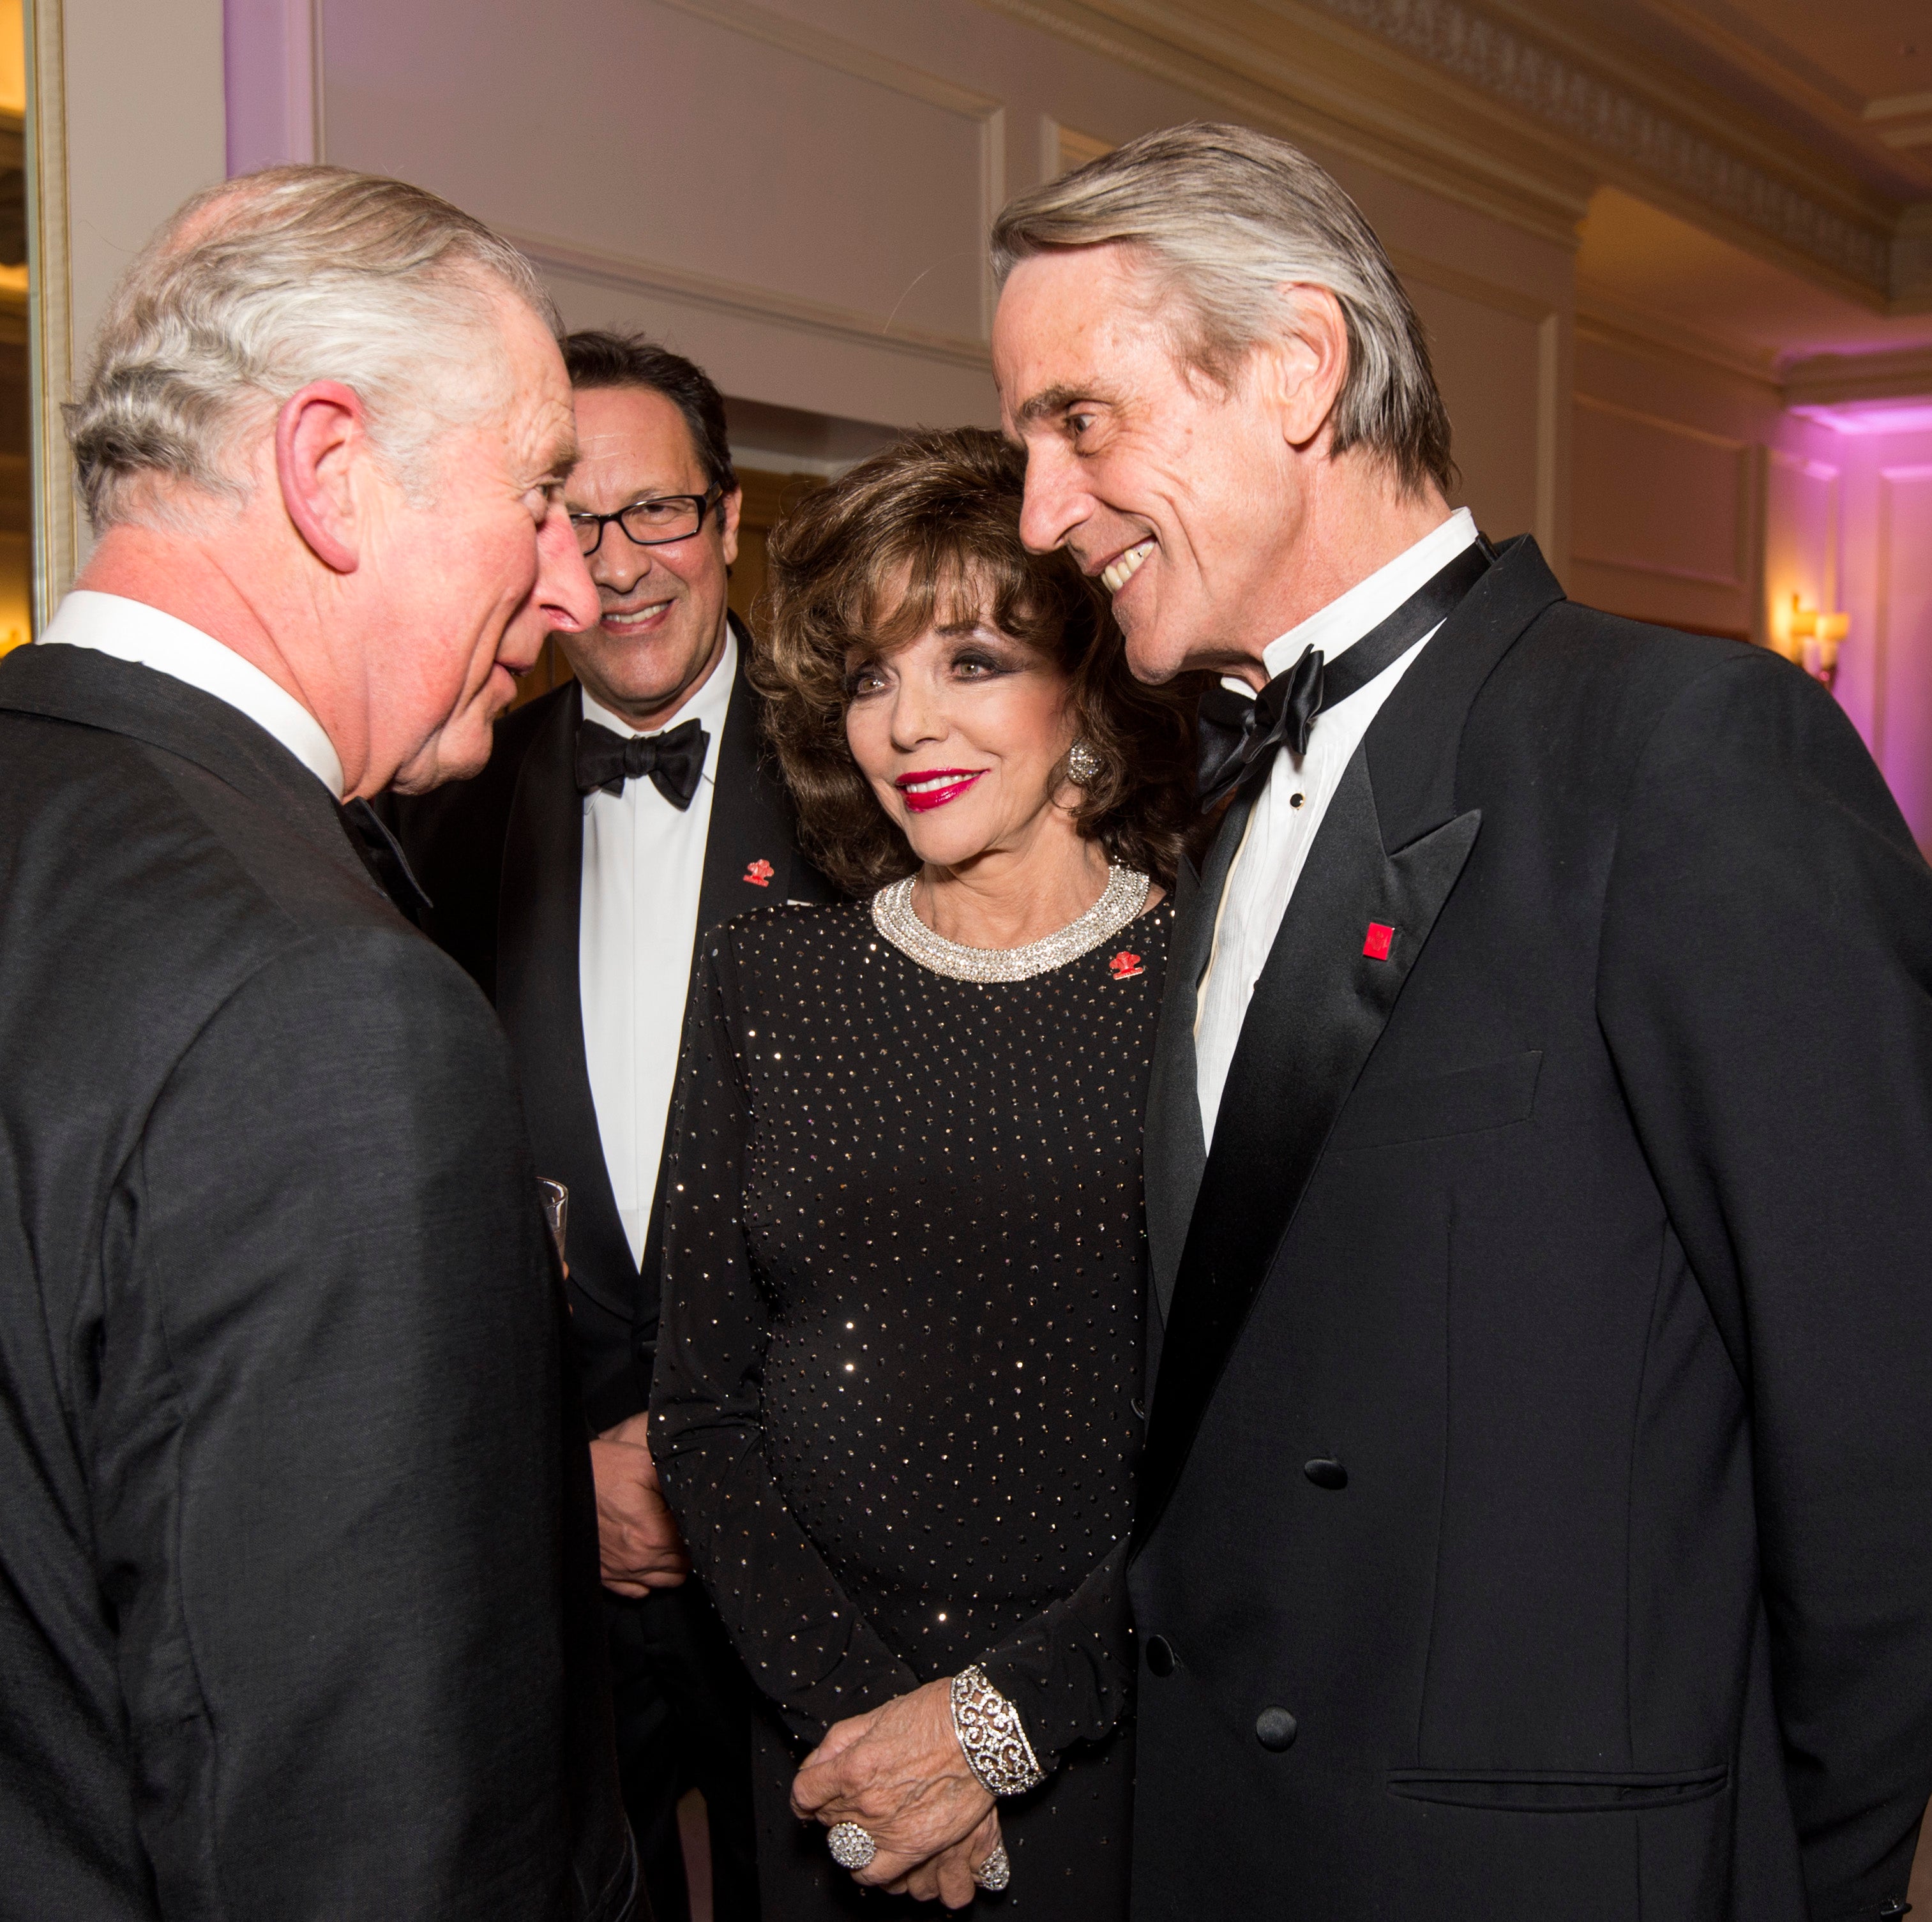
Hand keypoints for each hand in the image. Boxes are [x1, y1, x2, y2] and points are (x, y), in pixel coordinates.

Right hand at [590, 1412, 688, 1595]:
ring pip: (663, 1582)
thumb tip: (700, 1491)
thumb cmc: (602, 1470)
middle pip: (683, 1568)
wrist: (560, 1483)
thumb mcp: (645, 1463)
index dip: (700, 1531)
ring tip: (669, 1539)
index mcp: (653, 1535)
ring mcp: (619, 1572)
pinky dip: (647, 1578)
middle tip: (685, 1526)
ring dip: (671, 1564)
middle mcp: (637, 1561)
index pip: (695, 1548)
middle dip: (690, 1549)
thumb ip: (676, 1481)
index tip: (697, 1517)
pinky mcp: (604, 1576)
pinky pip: (637, 1591)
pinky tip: (648, 1556)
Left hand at [792, 1679, 994, 1896]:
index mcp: (853, 1767)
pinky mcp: (915, 1848)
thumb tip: (815, 1765)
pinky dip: (867, 1868)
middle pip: (827, 1818)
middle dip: (833, 1806)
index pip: (805, 1793)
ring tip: (864, 1822)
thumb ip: (838, 1741)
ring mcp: (890, 1830)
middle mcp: (866, 1803)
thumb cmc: (934, 1716)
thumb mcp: (877, 1715)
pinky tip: (873, 1853)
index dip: (807, 1791)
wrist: (980, 1732)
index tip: (813, 1792)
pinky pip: (875, 1874)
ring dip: (849, 1835)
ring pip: (846, 1846)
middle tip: (852, 1794)